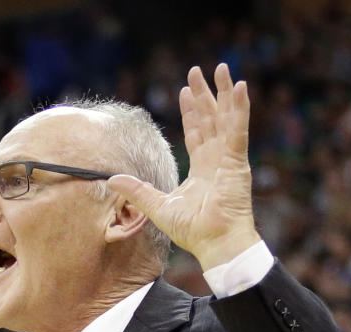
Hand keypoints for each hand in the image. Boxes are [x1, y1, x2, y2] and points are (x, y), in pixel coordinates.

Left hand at [107, 63, 260, 269]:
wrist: (215, 244)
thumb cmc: (193, 231)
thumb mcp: (157, 206)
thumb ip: (137, 190)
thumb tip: (112, 179)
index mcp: (202, 170)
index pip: (197, 133)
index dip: (191, 112)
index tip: (183, 92)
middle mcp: (218, 161)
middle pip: (211, 120)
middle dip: (204, 95)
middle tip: (198, 71)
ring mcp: (229, 160)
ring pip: (226, 118)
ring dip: (222, 93)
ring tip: (219, 69)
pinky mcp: (237, 162)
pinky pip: (238, 129)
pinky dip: (239, 108)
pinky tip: (239, 87)